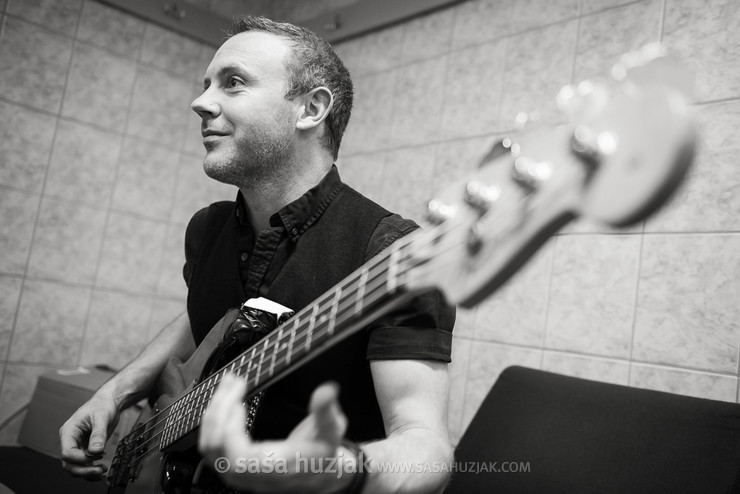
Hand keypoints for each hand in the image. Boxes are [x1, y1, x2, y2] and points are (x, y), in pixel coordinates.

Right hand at [59, 393, 119, 478]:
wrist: (109, 402)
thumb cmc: (102, 405)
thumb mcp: (101, 417)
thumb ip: (98, 434)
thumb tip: (95, 451)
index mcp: (69, 431)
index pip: (67, 452)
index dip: (81, 458)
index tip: (98, 455)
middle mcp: (71, 440)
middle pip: (69, 463)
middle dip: (83, 470)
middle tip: (100, 471)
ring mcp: (78, 445)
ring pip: (75, 466)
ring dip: (87, 472)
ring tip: (102, 471)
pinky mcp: (85, 449)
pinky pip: (84, 464)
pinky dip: (91, 470)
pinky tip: (100, 471)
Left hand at [199, 373, 353, 492]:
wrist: (319, 473)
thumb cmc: (322, 454)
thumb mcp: (330, 431)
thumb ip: (326, 411)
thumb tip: (327, 390)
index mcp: (272, 468)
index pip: (237, 456)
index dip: (230, 428)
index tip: (239, 401)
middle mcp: (250, 475)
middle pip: (216, 447)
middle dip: (220, 408)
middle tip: (233, 381)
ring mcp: (238, 473)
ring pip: (209, 446)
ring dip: (214, 412)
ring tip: (228, 386)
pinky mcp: (232, 466)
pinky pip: (211, 446)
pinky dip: (214, 422)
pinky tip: (225, 402)